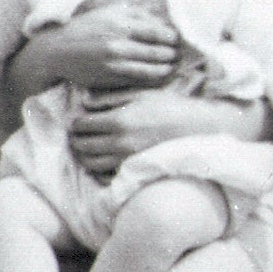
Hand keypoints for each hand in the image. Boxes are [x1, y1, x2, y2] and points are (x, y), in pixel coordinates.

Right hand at [14, 0, 180, 95]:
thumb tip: (164, 23)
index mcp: (122, 25)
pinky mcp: (113, 79)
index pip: (160, 33)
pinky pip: (142, 81)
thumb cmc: (87, 28)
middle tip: (179, 54)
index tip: (176, 40)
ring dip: (169, 69)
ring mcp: (117, 64)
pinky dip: (155, 80)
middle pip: (161, 53)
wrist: (59, 51)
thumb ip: (138, 15)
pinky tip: (160, 76)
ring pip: (155, 70)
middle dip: (174, 55)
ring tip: (173, 66)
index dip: (173, 38)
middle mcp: (121, 45)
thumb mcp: (110, 12)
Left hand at [67, 89, 233, 176]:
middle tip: (78, 135)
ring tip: (88, 149)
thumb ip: (110, 98)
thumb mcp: (140, 94)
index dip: (75, 122)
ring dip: (84, 156)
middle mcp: (119, 142)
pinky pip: (107, 177)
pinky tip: (103, 162)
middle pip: (82, 146)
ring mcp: (127, 160)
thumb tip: (85, 103)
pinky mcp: (135, 171)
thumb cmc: (170, 107)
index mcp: (118, 120)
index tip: (77, 121)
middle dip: (76, 140)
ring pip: (91, 164)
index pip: (82, 125)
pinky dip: (99, 171)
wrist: (197, 129)